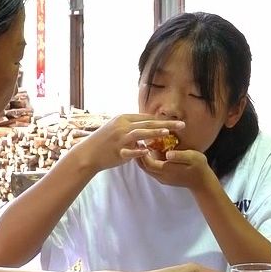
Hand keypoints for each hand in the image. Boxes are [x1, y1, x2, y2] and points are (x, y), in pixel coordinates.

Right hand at [69, 114, 183, 172]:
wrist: (88, 153)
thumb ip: (132, 126)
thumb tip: (147, 125)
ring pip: (140, 133)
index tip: (175, 121)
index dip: (162, 119)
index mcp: (124, 119)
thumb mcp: (117, 128)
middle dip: (166, 123)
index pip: (146, 117)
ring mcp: (120, 138)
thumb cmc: (104, 141)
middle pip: (148, 123)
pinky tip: (148, 151)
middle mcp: (122, 126)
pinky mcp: (118, 151)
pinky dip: (138, 151)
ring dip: (154, 132)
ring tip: (168, 132)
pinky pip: (130, 151)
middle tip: (182, 125)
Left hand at [136, 148, 214, 191]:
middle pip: (144, 167)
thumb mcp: (192, 157)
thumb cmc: (199, 167)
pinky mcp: (164, 178)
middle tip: (136, 142)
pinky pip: (151, 170)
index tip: (140, 141)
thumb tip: (168, 153)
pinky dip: (147, 161)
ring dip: (142, 159)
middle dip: (138, 155)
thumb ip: (180, 156)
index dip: (142, 153)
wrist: (202, 182)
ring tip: (140, 146)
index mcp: (167, 170)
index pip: (148, 163)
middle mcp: (162, 176)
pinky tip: (149, 153)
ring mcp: (162, 178)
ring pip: (147, 169)